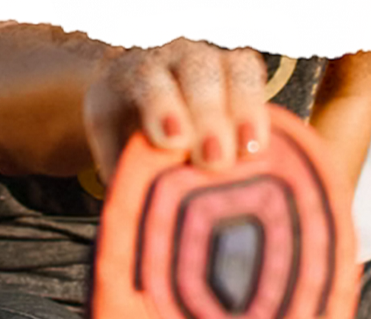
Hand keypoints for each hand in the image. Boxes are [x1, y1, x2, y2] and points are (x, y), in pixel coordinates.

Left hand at [83, 35, 269, 184]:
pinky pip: (254, 76)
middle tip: (214, 160)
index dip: (163, 108)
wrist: (138, 91)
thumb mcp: (108, 144)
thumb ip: (119, 168)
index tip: (173, 141)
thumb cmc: (124, 128)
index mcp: (135, 74)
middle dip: (208, 116)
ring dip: (244, 110)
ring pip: (233, 68)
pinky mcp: (238, 68)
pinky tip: (262, 143)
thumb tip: (128, 208)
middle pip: (197, 72)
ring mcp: (210, 58)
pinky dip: (259, 109)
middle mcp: (174, 58)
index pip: (150, 81)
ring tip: (250, 150)